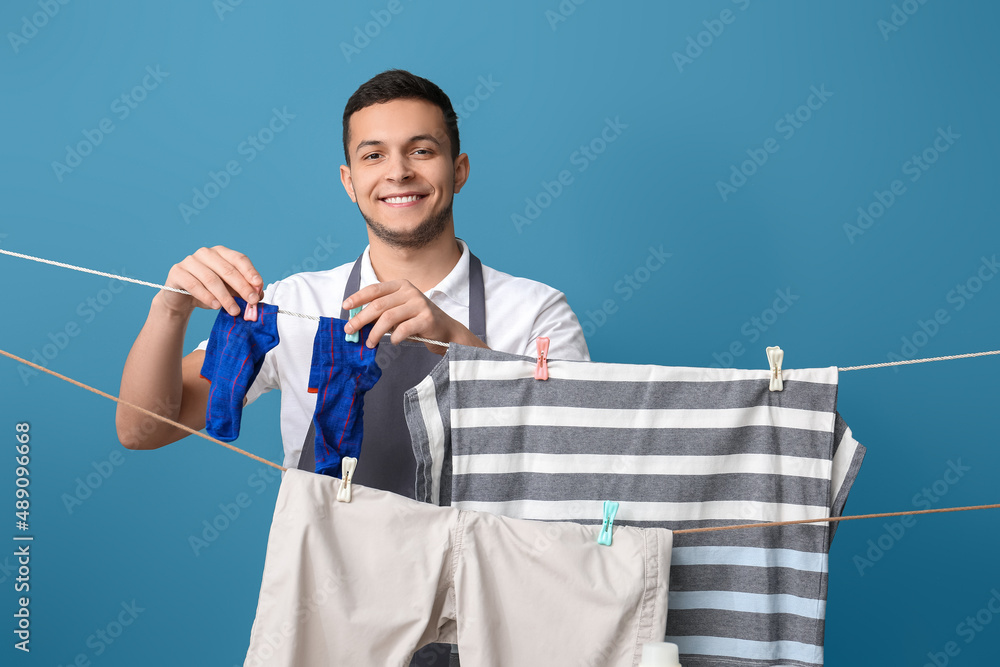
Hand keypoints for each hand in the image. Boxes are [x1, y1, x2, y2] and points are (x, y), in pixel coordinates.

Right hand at [160, 246, 263, 316]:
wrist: (181, 299)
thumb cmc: (208, 292)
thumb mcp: (229, 291)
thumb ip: (243, 290)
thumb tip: (259, 294)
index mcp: (221, 253)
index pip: (239, 259)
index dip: (250, 272)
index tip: (259, 285)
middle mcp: (206, 253)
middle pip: (227, 270)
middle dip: (242, 287)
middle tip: (252, 301)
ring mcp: (190, 261)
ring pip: (211, 279)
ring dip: (225, 297)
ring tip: (235, 310)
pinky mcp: (178, 272)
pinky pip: (194, 285)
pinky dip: (207, 297)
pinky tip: (216, 306)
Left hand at [343, 280, 486, 354]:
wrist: (445, 329)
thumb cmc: (417, 320)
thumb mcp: (398, 311)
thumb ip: (381, 312)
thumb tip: (356, 321)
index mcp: (401, 286)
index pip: (375, 289)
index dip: (358, 297)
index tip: (345, 307)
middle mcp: (410, 292)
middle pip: (378, 305)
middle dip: (361, 319)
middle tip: (350, 330)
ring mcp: (419, 304)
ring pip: (388, 318)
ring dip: (375, 332)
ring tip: (369, 342)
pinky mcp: (427, 319)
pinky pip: (404, 329)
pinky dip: (394, 337)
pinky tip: (392, 342)